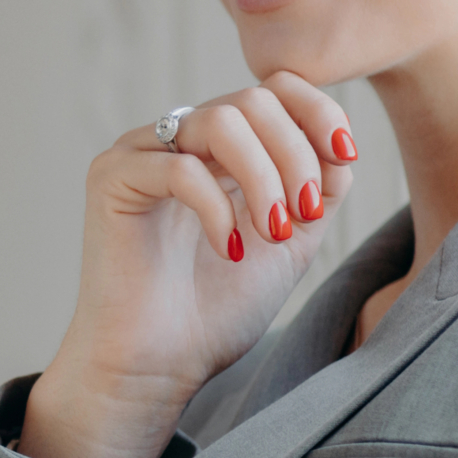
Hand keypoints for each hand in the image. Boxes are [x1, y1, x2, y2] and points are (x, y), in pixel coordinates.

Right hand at [24, 72, 357, 457]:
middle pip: (252, 100)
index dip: (317, 111)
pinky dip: (217, 207)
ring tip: (275, 234)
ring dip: (265, 176)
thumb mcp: (291, 242)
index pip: (272, 90)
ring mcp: (140, 154)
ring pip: (220, 119)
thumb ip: (316, 189)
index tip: (346, 156)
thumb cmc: (215, 313)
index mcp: (218, 149)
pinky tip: (229, 249)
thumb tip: (340, 145)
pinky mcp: (111, 179)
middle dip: (296, 154)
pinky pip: (179, 166)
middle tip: (309, 215)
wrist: (158, 368)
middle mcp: (177, 141)